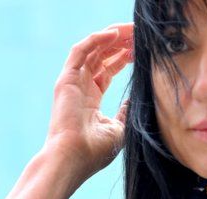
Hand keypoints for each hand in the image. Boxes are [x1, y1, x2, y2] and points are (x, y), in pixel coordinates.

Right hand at [43, 23, 133, 180]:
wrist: (73, 160)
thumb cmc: (94, 152)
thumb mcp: (118, 130)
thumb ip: (125, 113)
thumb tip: (133, 101)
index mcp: (90, 100)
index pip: (107, 70)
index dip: (123, 58)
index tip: (139, 51)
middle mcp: (80, 88)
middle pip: (101, 56)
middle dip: (120, 44)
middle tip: (137, 35)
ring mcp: (72, 83)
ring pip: (92, 49)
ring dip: (111, 38)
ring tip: (129, 30)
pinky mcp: (66, 80)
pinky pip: (80, 51)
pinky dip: (96, 40)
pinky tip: (114, 35)